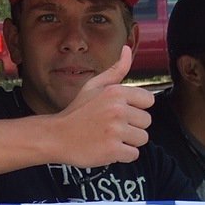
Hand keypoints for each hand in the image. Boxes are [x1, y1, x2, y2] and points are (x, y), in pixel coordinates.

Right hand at [53, 45, 153, 166]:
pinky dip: (122, 155)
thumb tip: (127, 48)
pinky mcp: (112, 150)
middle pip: (146, 122)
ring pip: (142, 139)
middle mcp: (118, 110)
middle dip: (132, 126)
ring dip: (128, 142)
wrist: (56, 136)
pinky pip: (133, 155)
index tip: (120, 113)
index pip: (148, 101)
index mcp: (116, 92)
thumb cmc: (77, 111)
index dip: (136, 108)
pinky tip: (107, 148)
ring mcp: (115, 131)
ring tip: (109, 137)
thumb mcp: (94, 86)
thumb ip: (116, 70)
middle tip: (111, 127)